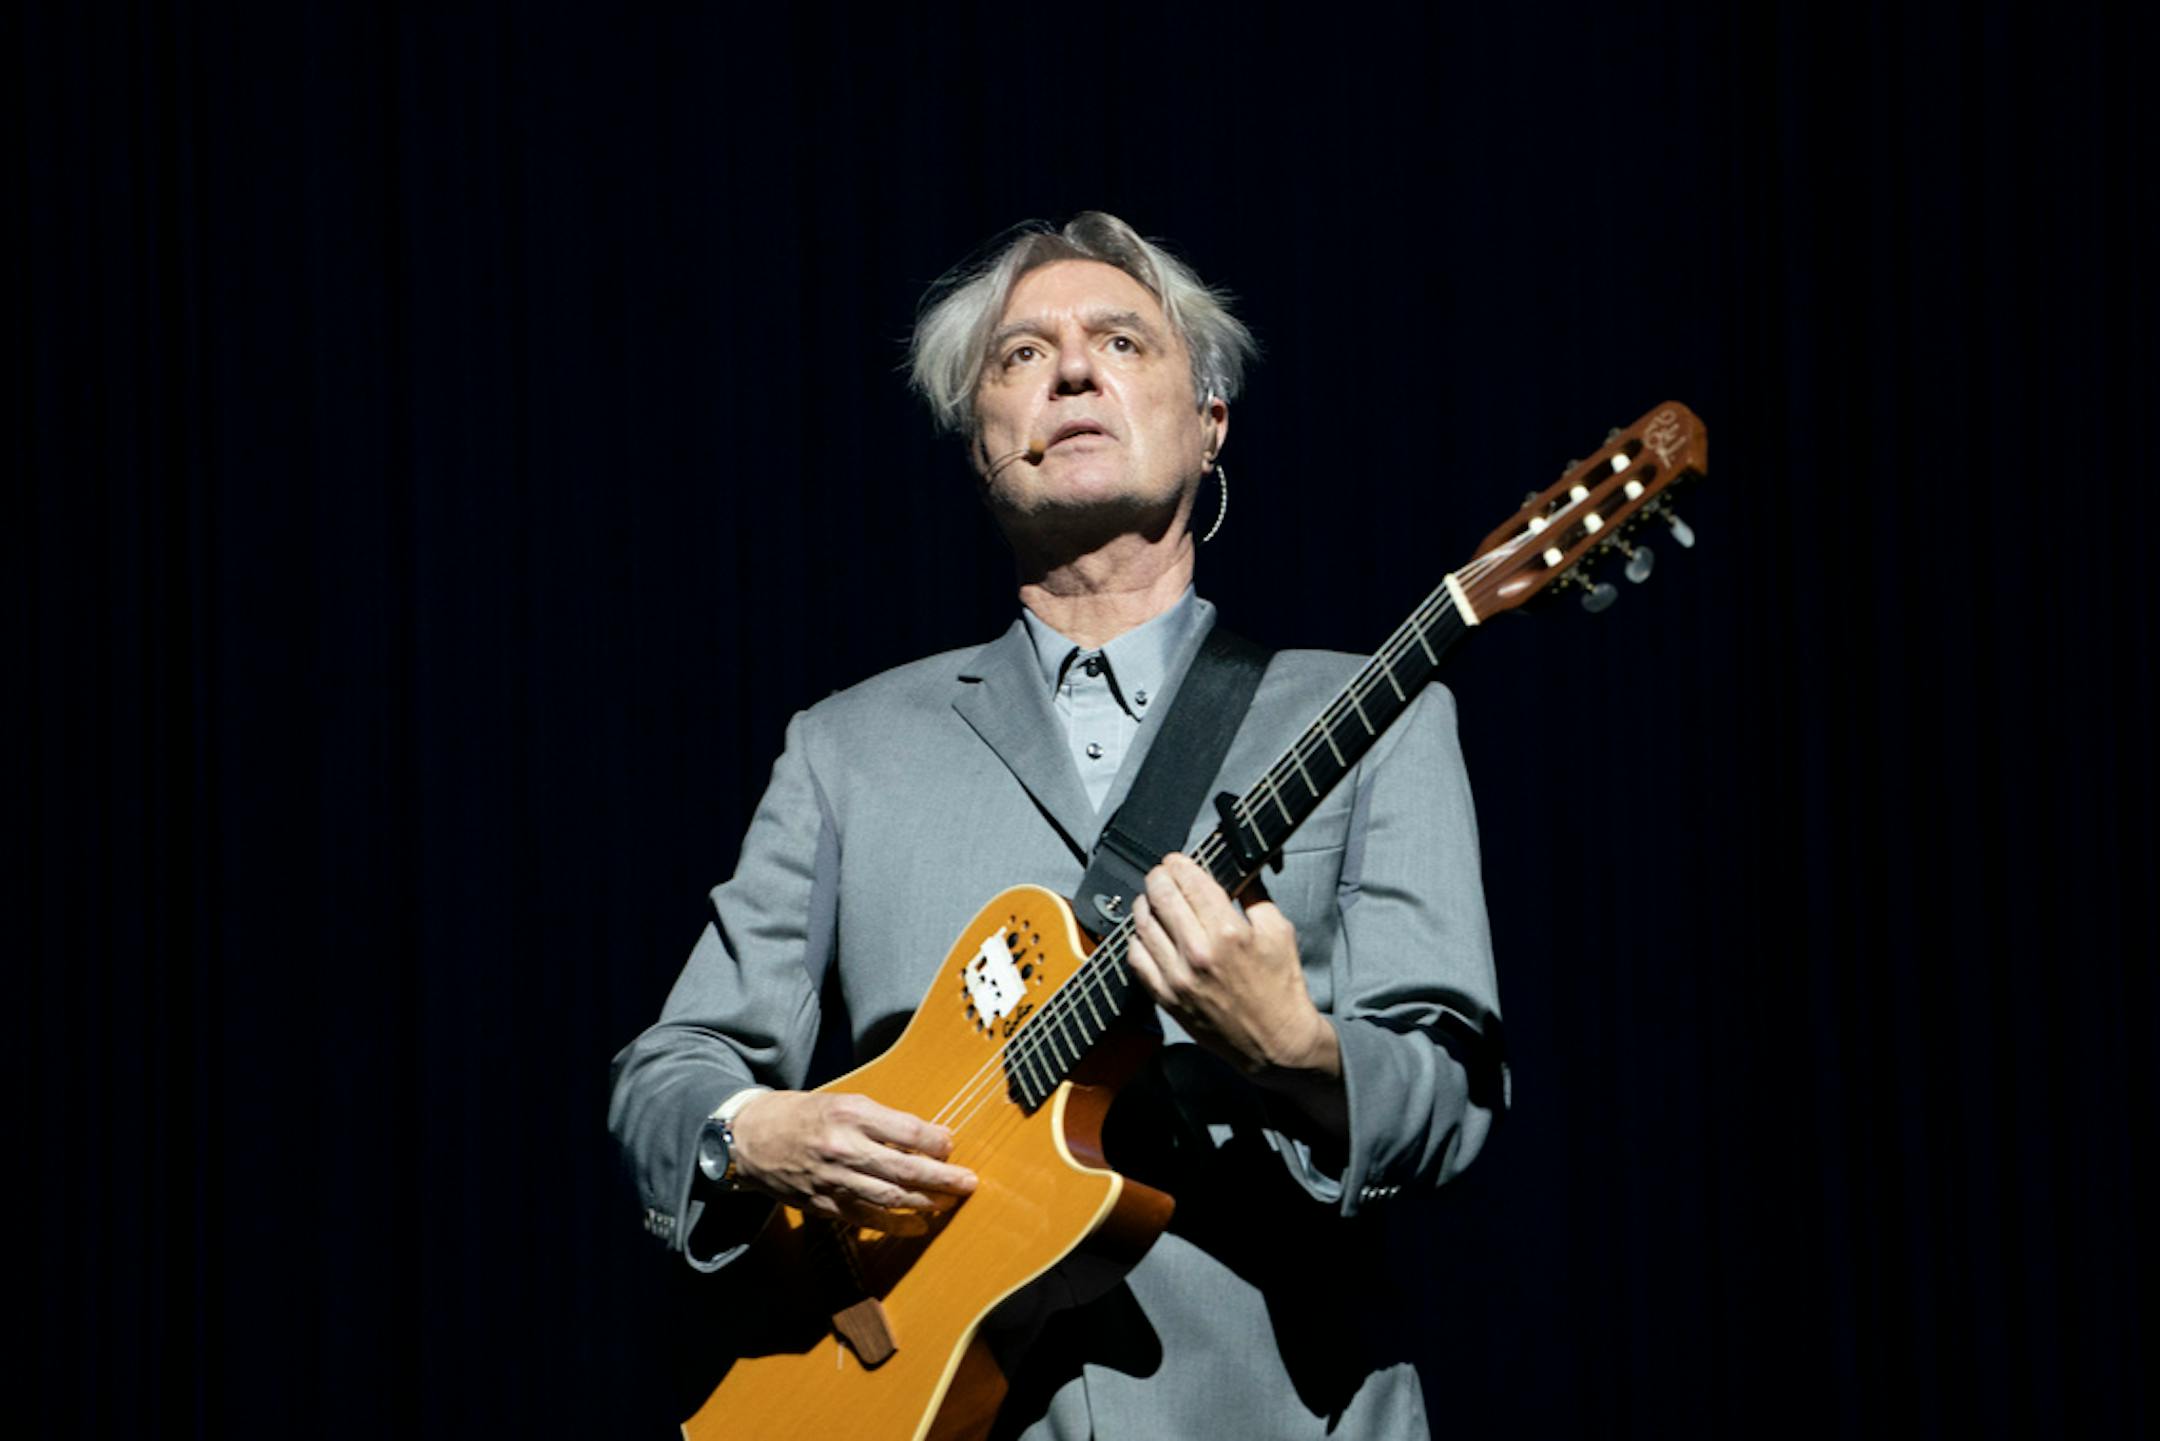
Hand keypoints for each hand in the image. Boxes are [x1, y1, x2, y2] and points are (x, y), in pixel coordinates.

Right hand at [727, 1090, 977, 1229]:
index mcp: (850, 1114)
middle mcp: (843, 1147)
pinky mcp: (823, 1204)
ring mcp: (832, 1179)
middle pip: (905, 1168)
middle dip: (943, 1178)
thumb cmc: (799, 1115)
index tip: (951, 1145)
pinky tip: (917, 1226)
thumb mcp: (841, 1102)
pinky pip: (866, 1218)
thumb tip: (925, 1137)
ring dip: (924, 1202)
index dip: (937, 1142)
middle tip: (969, 1183)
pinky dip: (895, 1224)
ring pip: (889, 1197)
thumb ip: (881, 1120)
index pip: (908, 1131)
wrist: (747, 1139)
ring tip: (947, 1202)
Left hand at [1126, 853, 1340, 1079]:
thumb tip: (1234, 867)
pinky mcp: (1167, 999)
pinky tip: (1149, 934)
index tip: (1177, 860)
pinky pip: (1136, 959)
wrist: (1276, 1043)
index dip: (1179, 864)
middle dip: (1159, 877)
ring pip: (1143, 924)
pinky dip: (1138, 940)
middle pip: (1161, 897)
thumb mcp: (1279, 931)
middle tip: (1162, 873)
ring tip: (1153, 900)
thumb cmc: (1281, 986)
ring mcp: (1178, 978)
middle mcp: (1198, 953)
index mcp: (1228, 932)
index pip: (1190, 882)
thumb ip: (1253, 894)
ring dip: (1145, 904)